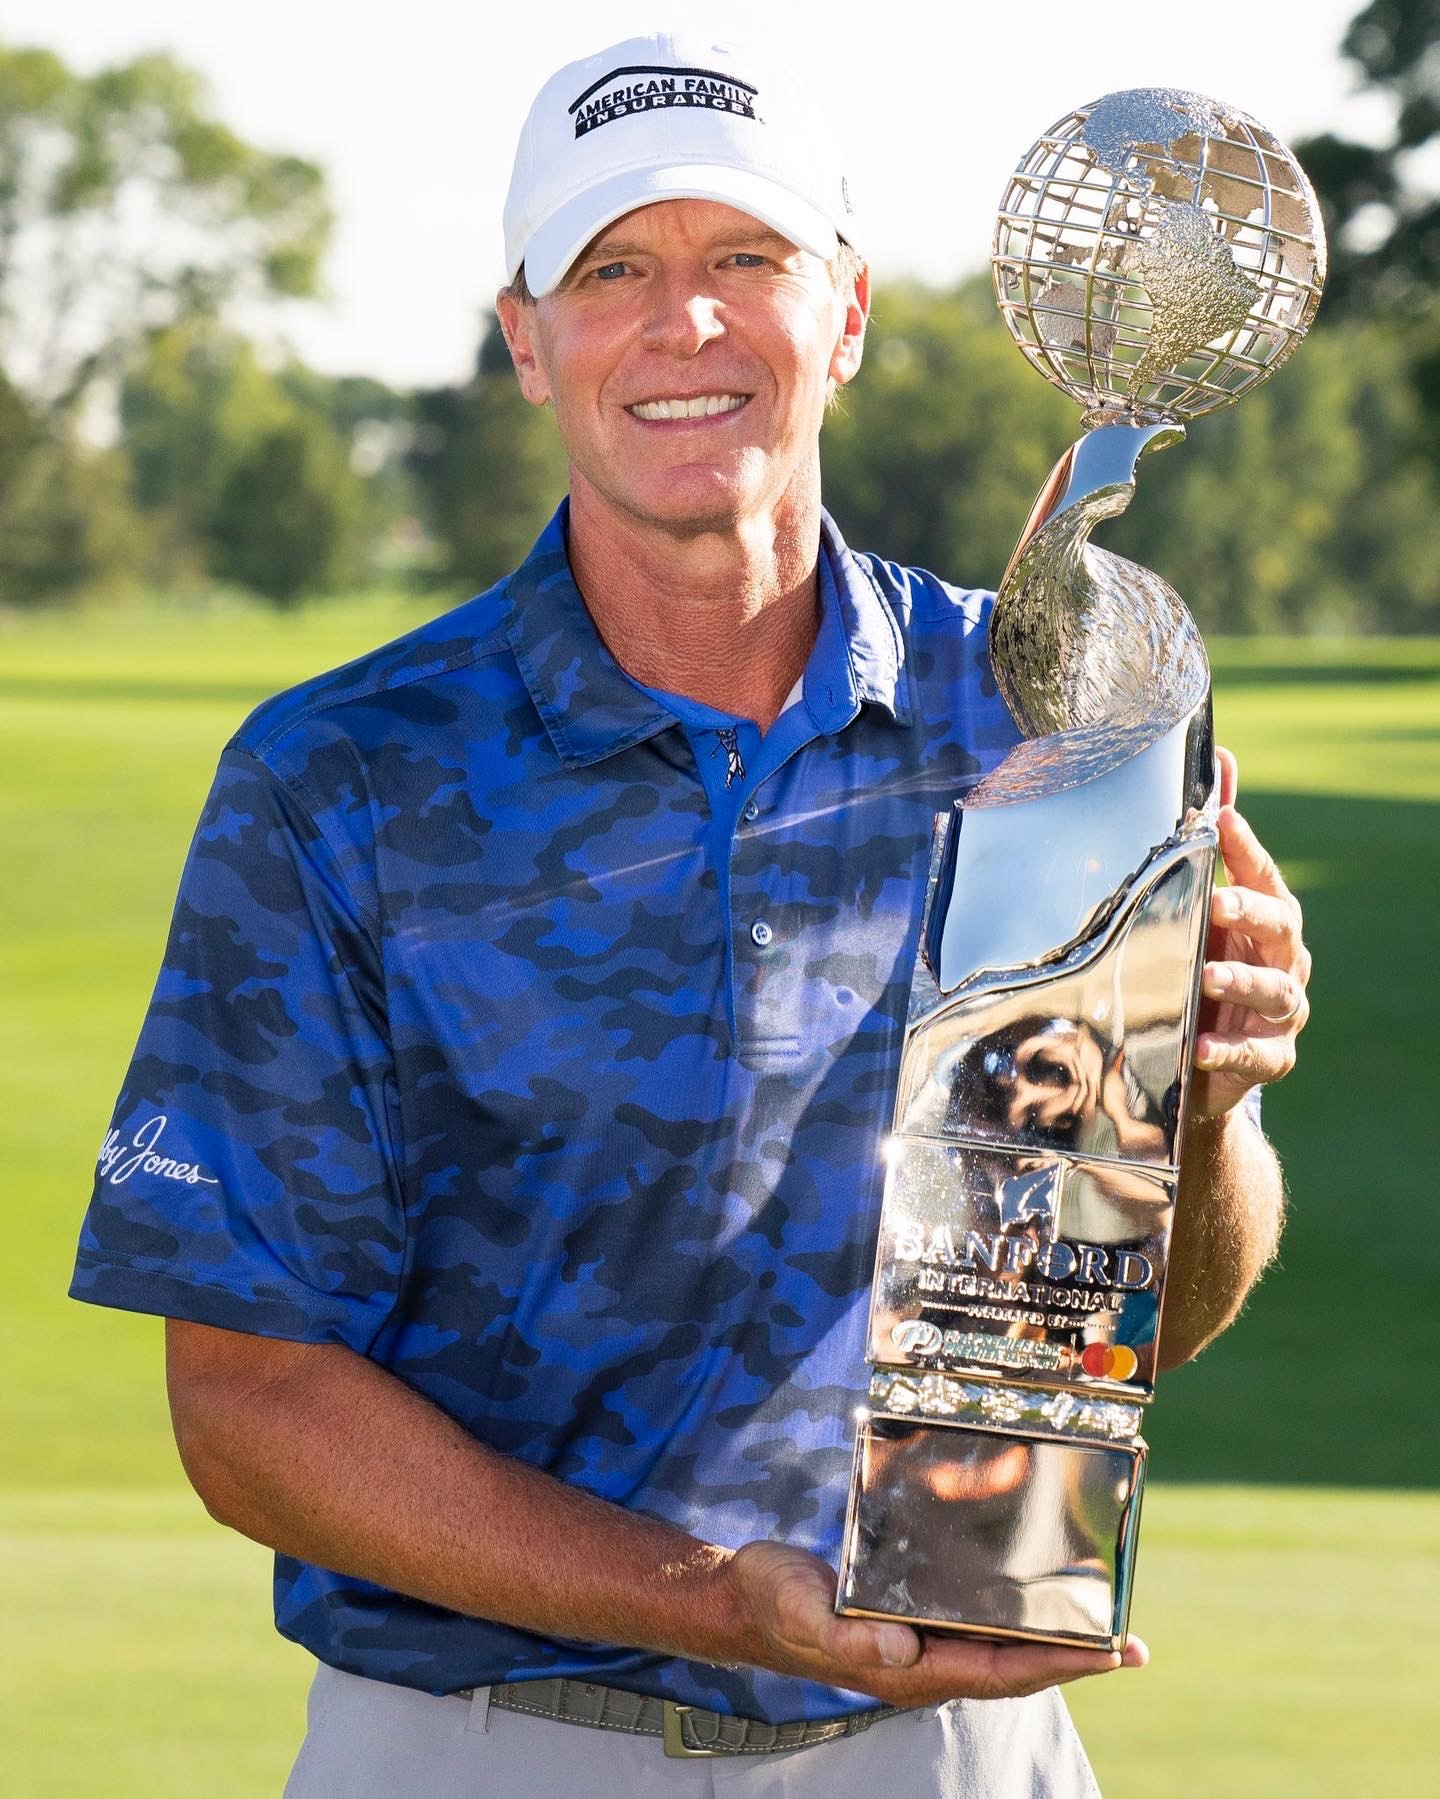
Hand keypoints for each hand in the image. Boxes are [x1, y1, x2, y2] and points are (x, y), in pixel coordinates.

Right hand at [722, 1542, 1146, 1704]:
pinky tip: (1032, 1602)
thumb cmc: (774, 1601)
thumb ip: (846, 1637)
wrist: (744, 1596)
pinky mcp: (909, 1622)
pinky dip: (1014, 1619)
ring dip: (1051, 1642)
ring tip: (1099, 1628)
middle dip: (1074, 1660)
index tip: (1110, 1654)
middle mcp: (922, 1662)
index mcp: (906, 1667)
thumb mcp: (800, 1608)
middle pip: (1014, 1668)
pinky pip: (975, 1628)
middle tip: (1131, 1646)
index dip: (1059, 1664)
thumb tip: (904, 1650)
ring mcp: (918, 1646)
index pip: (1000, 1670)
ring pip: (1000, 1650)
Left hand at [1193, 747, 1310, 1117]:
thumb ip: (1216, 839)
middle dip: (1250, 913)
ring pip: (1275, 992)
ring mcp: (1282, 1012)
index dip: (1245, 849)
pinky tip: (1201, 1046)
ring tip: (1206, 976)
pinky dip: (1229, 1050)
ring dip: (1241, 982)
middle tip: (1216, 903)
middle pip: (1282, 928)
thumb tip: (1224, 756)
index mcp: (1267, 918)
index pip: (1263, 875)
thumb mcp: (1204, 905)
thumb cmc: (1207, 964)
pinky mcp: (1271, 1058)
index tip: (1220, 821)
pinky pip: (1256, 1054)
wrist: (1202, 1057)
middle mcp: (1284, 959)